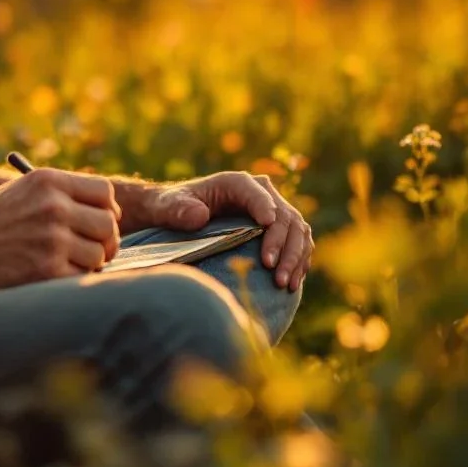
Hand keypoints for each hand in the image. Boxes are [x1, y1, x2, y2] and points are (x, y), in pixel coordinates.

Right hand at [0, 168, 121, 289]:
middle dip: (104, 240)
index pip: (104, 191)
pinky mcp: (47, 269)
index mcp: (48, 181)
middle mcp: (54, 206)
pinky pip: (82, 276)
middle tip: (94, 250)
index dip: (107, 209)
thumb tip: (104, 213)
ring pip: (99, 254)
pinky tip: (55, 275)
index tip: (100, 221)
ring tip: (68, 263)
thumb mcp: (21, 192)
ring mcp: (52, 238)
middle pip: (108, 224)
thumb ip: (58, 195)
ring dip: (89, 263)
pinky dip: (73, 279)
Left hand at [143, 171, 312, 291]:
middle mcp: (260, 193)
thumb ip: (179, 209)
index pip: (257, 192)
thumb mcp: (169, 205)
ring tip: (283, 284)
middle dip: (283, 244)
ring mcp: (272, 211)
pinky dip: (299, 262)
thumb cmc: (173, 207)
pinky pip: (299, 243)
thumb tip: (200, 216)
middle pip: (284, 215)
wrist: (178, 215)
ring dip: (295, 257)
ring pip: (298, 231)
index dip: (264, 207)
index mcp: (236, 182)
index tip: (265, 226)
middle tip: (272, 271)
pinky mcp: (277, 230)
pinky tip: (292, 282)